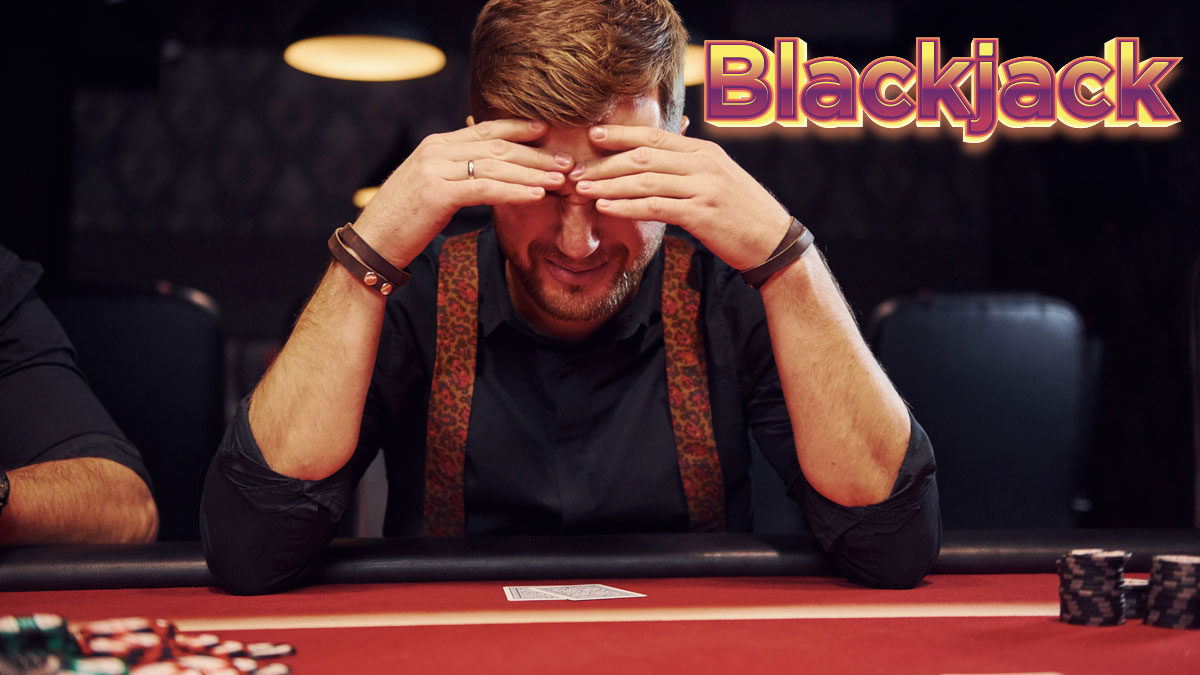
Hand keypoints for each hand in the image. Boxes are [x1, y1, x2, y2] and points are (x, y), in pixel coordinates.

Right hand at [352, 119, 573, 264]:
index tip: (547, 131)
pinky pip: (486, 189)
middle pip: (497, 146)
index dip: (519, 128)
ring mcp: (435, 169)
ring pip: (496, 166)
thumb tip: (484, 171)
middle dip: (536, 154)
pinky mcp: (437, 193)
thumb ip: (454, 171)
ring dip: (533, 173)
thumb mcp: (430, 186)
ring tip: (561, 180)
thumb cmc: (404, 219)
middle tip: (568, 161)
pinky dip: (515, 190)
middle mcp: (436, 150)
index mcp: (436, 144)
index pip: (485, 129)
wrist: (373, 241)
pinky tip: (537, 194)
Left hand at [571, 125, 790, 270]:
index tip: (592, 135)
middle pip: (644, 155)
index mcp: (704, 152)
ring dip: (609, 183)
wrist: (774, 242)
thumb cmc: (742, 214)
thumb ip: (688, 168)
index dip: (621, 134)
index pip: (655, 137)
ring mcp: (704, 187)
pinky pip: (656, 206)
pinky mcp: (702, 214)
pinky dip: (627, 205)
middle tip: (575, 168)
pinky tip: (606, 207)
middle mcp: (704, 163)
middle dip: (605, 161)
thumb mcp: (717, 180)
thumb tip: (657, 163)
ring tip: (582, 188)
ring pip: (646, 179)